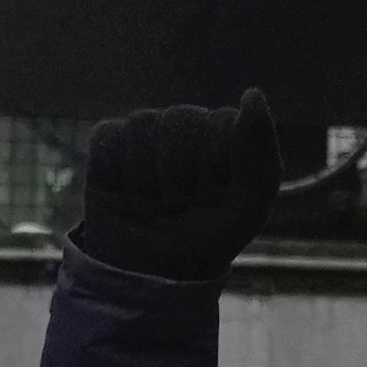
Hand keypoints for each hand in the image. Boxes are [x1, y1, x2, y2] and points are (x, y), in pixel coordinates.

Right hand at [66, 91, 303, 284]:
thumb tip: (252, 93)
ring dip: (147, 179)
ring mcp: (145, 134)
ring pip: (142, 125)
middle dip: (180, 174)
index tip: (214, 197)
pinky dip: (118, 175)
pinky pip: (109, 138)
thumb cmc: (208, 239)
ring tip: (153, 205)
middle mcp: (184, 127)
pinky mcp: (107, 145)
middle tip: (180, 206)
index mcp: (222, 135)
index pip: (220, 122)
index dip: (214, 165)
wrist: (154, 273)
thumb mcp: (248, 206)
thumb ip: (259, 153)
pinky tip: (126, 198)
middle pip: (181, 119)